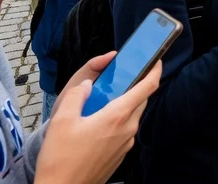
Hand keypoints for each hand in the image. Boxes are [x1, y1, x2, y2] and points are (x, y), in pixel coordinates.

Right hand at [36, 54, 160, 183]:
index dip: (155, 70)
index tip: (157, 60)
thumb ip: (77, 95)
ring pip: (134, 115)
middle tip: (126, 75)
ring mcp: (126, 144)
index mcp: (117, 117)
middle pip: (142, 100)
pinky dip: (120, 119)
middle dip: (139, 85)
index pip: (147, 88)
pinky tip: (101, 121)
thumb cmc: (60, 158)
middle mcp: (127, 130)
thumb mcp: (61, 120)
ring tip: (108, 97)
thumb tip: (88, 84)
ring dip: (127, 103)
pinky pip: (126, 130)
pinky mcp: (120, 154)